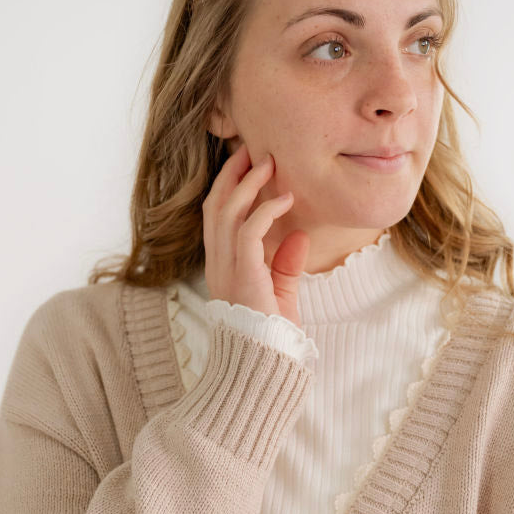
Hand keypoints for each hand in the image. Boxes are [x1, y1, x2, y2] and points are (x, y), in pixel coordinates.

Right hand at [202, 141, 310, 325]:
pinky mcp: (242, 275)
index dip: (229, 187)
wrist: (268, 364)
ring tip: (269, 163)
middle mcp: (218, 264)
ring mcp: (226, 269)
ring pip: (226, 212)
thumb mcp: (281, 294)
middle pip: (215, 206)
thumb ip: (285, 264)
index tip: (248, 164)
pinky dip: (266, 210)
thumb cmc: (273, 335)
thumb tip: (299, 235)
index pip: (216, 217)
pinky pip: (248, 231)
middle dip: (232, 174)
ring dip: (248, 184)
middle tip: (252, 150)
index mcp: (222, 267)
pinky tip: (285, 199)